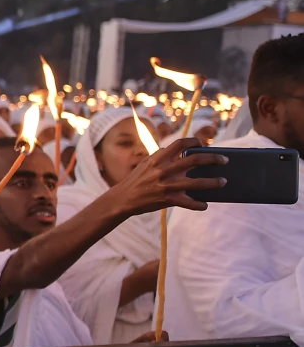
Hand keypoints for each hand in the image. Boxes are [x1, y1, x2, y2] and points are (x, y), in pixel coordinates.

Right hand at [109, 138, 226, 215]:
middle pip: (195, 160)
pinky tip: (205, 205)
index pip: (181, 143)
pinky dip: (199, 205)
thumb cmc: (137, 180)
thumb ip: (163, 156)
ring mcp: (166, 185)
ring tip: (223, 182)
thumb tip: (181, 152)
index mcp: (158, 158)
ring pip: (198, 183)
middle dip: (214, 159)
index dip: (195, 141)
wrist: (123, 198)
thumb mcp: (147, 163)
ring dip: (214, 182)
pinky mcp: (167, 200)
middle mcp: (164, 170)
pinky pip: (189, 203)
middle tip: (224, 161)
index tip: (203, 144)